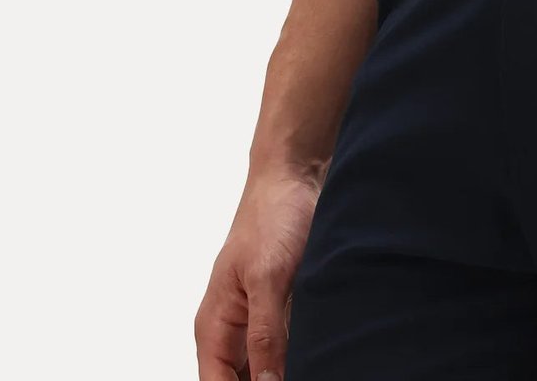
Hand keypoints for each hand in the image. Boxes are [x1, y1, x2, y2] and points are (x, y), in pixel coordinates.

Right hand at [194, 162, 322, 378]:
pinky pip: (288, 350)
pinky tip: (322, 356)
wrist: (296, 175)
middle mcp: (232, 330)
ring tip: (316, 365)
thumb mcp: (268, 277)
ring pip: (267, 371)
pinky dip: (301, 357)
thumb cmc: (272, 215)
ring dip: (287, 371)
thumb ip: (264, 334)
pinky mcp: (284, 311)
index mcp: (214, 326)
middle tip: (307, 372)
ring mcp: (259, 321)